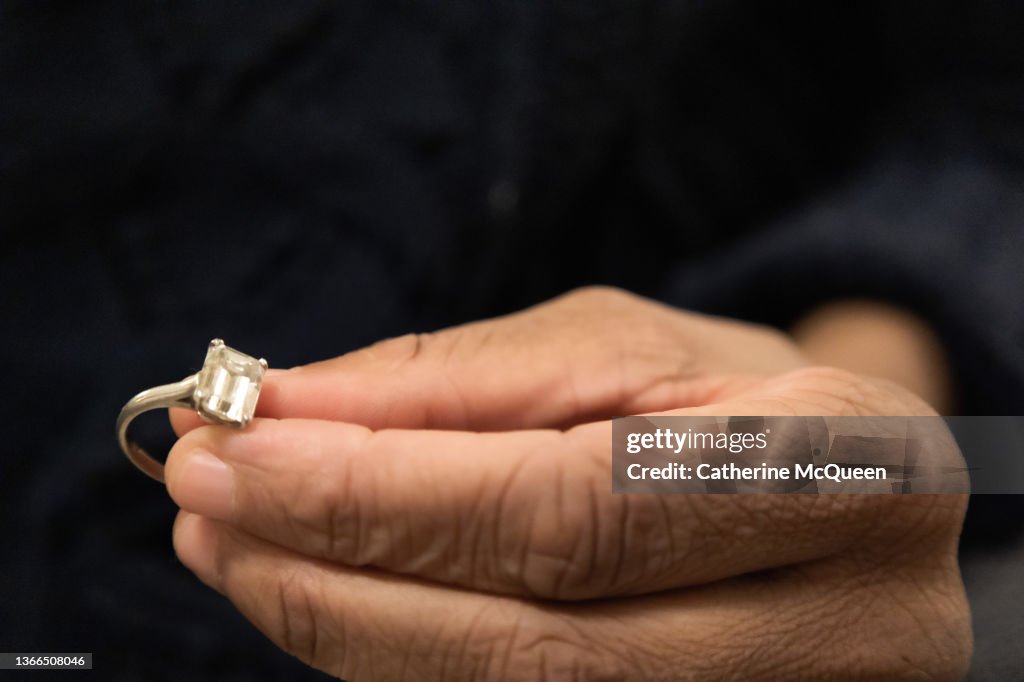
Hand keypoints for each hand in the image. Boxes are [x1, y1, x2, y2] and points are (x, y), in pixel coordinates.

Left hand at [166, 287, 970, 679]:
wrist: (851, 490)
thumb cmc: (738, 395)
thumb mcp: (625, 347)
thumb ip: (462, 379)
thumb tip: (286, 407)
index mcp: (840, 467)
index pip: (571, 511)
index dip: (383, 496)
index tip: (232, 451)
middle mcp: (843, 622)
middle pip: (540, 646)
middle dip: (337, 577)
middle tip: (207, 503)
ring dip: (347, 630)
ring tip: (239, 547)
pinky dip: (402, 661)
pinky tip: (330, 599)